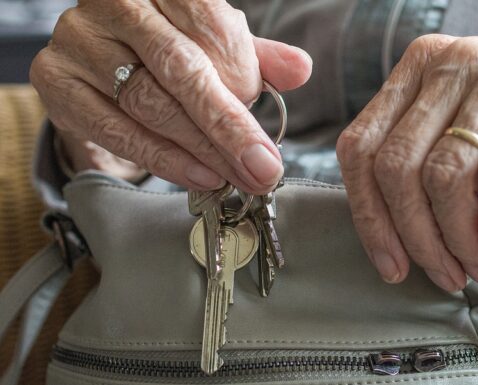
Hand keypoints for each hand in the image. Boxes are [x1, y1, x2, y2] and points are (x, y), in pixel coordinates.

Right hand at [31, 0, 311, 192]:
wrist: (106, 61)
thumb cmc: (172, 49)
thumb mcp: (219, 47)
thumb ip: (257, 57)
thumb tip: (300, 69)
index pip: (210, 25)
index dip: (243, 78)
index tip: (268, 126)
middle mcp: (117, 3)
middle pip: (181, 69)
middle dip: (228, 127)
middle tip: (262, 168)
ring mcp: (80, 39)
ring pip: (149, 103)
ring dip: (201, 149)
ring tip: (236, 177)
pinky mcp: (56, 80)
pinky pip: (114, 128)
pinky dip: (163, 158)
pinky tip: (199, 175)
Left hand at [337, 35, 477, 290]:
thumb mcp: (468, 124)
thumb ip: (423, 155)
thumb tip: (386, 233)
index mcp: (423, 65)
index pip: (363, 146)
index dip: (370, 216)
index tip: (390, 264)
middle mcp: (458, 61)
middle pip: (400, 167)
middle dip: (419, 238)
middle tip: (446, 274)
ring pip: (448, 176)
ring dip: (460, 241)